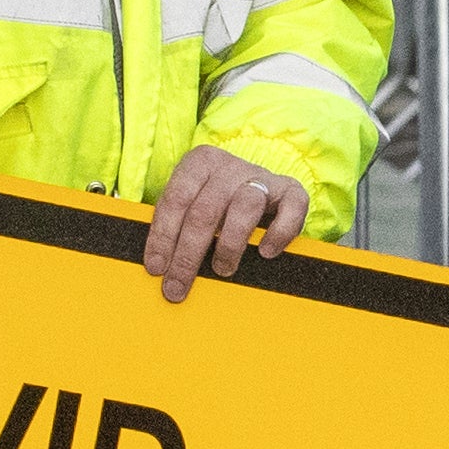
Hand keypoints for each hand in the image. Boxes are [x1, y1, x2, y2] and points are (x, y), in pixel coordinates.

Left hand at [145, 145, 307, 302]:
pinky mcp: (291, 190)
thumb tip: (157, 266)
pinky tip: (265, 252)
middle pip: (205, 210)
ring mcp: (262, 176)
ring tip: (222, 269)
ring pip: (245, 206)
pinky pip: (291, 208)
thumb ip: (174, 224)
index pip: (176, 198)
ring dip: (230, 245)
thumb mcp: (189, 202)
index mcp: (199, 162)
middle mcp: (230, 165)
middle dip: (188, 254)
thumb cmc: (214, 200)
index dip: (163, 236)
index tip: (157, 267)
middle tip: (178, 286)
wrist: (255, 182)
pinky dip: (279, 233)